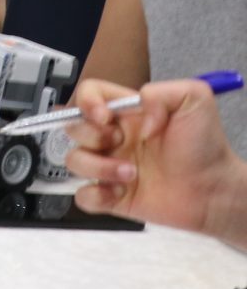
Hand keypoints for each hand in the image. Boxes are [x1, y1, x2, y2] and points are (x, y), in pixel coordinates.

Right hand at [66, 77, 246, 239]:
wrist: (216, 190)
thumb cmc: (206, 147)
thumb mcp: (195, 100)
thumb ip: (161, 91)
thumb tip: (136, 109)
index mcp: (126, 114)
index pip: (88, 95)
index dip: (86, 102)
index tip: (104, 116)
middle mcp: (113, 138)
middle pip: (72, 127)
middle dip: (90, 135)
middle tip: (119, 142)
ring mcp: (110, 167)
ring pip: (74, 161)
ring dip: (98, 167)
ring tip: (131, 174)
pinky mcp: (112, 196)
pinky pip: (83, 196)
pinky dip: (96, 195)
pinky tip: (121, 193)